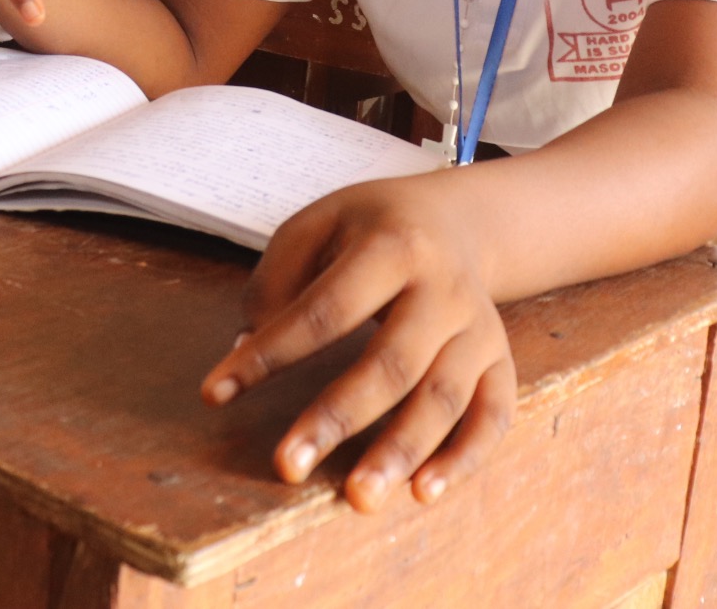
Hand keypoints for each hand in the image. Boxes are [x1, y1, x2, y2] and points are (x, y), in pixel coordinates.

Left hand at [201, 177, 515, 512]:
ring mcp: (479, 327)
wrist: (456, 219)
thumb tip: (245, 353)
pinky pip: (492, 415)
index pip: (324, 310)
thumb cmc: (369, 228)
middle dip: (336, 418)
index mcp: (392, 245)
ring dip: (399, 451)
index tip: (217, 392)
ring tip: (359, 498)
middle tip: (287, 467)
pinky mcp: (500, 359)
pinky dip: (464, 457)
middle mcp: (444, 288)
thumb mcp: (316, 224)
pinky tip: (424, 492)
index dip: (271, 353)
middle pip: (390, 363)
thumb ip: (276, 284)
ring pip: (443, 397)